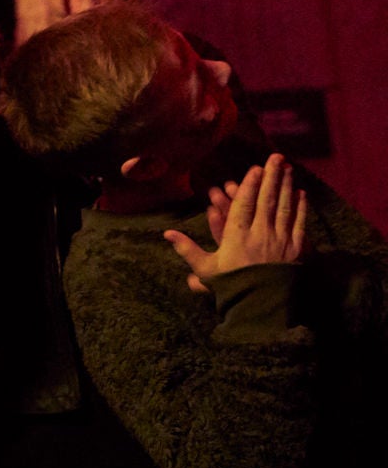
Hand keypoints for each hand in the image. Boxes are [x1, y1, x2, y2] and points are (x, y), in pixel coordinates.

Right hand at [166, 153, 307, 294]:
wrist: (262, 309)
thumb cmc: (232, 288)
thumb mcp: (206, 269)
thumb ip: (187, 249)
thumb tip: (166, 233)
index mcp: (237, 237)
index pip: (244, 205)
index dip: (249, 185)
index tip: (254, 169)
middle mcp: (260, 235)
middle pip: (266, 200)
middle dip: (271, 177)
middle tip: (275, 158)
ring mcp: (280, 242)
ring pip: (284, 208)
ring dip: (286, 186)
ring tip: (287, 169)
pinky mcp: (296, 250)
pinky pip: (299, 224)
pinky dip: (301, 208)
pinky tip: (301, 194)